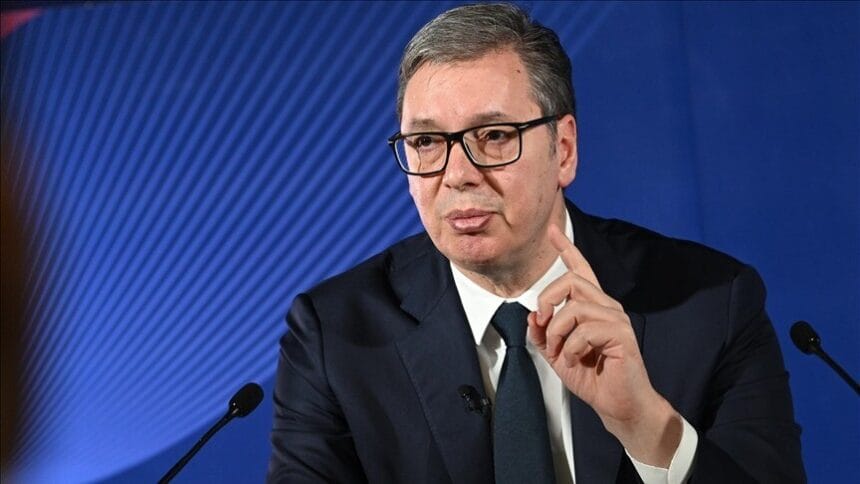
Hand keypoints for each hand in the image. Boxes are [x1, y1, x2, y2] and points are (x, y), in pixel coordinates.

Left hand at [527, 224, 681, 466]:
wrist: (618, 405)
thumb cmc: (593, 378)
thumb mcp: (557, 355)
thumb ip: (543, 334)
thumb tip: (532, 316)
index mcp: (593, 307)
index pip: (580, 269)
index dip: (566, 248)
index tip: (552, 230)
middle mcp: (607, 307)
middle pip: (571, 280)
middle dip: (547, 299)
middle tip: (541, 323)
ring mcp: (616, 319)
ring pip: (574, 307)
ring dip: (557, 332)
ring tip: (562, 352)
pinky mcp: (622, 334)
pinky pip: (585, 330)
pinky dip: (572, 348)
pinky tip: (578, 360)